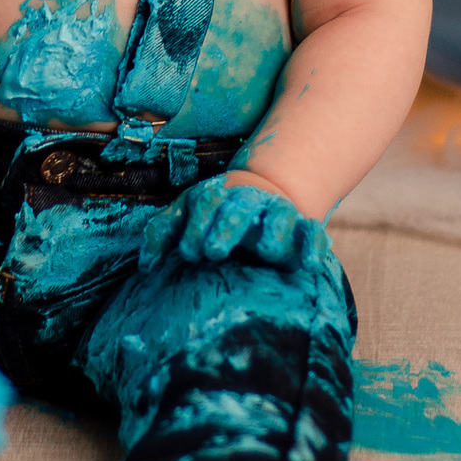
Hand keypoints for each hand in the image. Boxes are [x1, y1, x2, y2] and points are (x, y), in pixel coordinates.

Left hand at [139, 174, 325, 272]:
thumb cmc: (215, 215)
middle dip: (227, 226)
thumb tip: (146, 266)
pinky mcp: (304, 228)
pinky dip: (314, 245)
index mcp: (218, 195)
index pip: (205, 203)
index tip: (188, 252)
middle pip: (240, 208)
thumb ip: (164, 233)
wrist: (264, 194)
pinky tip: (310, 263)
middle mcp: (250, 201)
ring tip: (265, 249)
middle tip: (214, 250)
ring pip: (278, 216)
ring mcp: (278, 212)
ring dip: (272, 229)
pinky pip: (313, 234)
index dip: (196, 226)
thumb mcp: (187, 215)